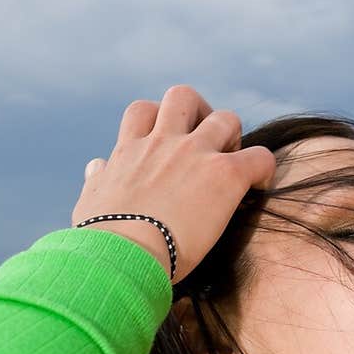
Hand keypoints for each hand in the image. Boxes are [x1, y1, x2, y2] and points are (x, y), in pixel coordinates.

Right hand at [70, 85, 276, 281]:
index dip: (160, 120)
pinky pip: (259, 156)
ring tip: (232, 164)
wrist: (121, 256)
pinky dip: (263, 168)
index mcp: (129, 151)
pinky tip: (258, 187)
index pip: (143, 112)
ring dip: (232, 136)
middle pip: (183, 97)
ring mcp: (194, 154)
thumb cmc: (101, 240)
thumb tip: (98, 166)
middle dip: (199, 114)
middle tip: (204, 146)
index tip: (167, 143)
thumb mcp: (90, 202)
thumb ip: (98, 179)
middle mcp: (162, 143)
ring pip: (225, 118)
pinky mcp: (224, 174)